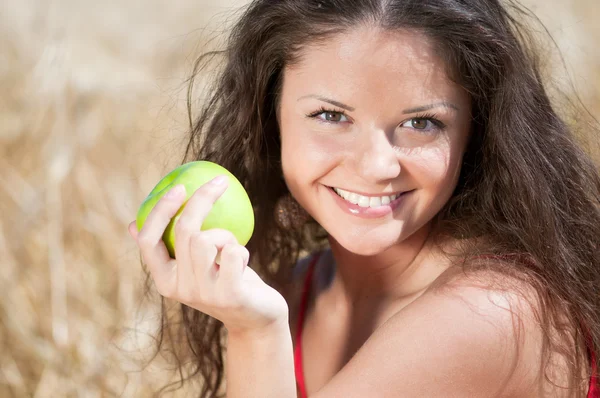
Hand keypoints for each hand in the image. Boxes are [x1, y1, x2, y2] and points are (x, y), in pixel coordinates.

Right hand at [129, 176, 288, 333]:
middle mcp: (179, 288)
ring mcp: (204, 293)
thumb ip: (169, 249)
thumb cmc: (223, 283)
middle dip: (203, 199)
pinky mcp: (230, 294)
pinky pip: (233, 252)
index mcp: (164, 280)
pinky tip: (243, 261)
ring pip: (207, 239)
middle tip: (220, 181)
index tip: (179, 187)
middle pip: (184, 231)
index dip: (160, 211)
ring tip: (231, 245)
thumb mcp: (193, 267)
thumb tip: (131, 225)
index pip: (148, 241)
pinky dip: (241, 250)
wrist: (254, 319)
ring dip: (226, 234)